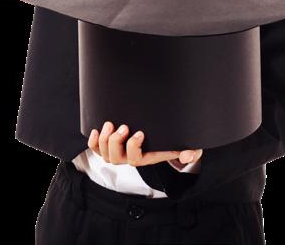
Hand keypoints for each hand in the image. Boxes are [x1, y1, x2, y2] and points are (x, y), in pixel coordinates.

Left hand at [88, 121, 202, 166]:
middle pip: (116, 158)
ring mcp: (119, 152)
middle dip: (116, 142)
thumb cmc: (172, 140)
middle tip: (124, 126)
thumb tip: (187, 156)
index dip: (133, 147)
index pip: (135, 160)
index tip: (140, 133)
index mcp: (146, 157)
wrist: (163, 135)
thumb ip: (191, 151)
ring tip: (110, 124)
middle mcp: (130, 157)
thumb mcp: (186, 145)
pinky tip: (96, 130)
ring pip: (105, 154)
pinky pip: (96, 149)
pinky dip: (93, 142)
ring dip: (104, 140)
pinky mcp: (110, 144)